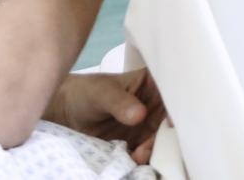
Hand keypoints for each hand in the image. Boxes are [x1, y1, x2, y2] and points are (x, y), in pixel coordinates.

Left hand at [45, 69, 165, 162]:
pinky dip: (146, 159)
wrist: (67, 114)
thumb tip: (140, 114)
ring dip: (154, 149)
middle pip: (172, 120)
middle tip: (149, 145)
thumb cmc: (86, 93)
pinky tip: (134, 159)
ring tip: (138, 155)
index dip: (176, 106)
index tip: (170, 122)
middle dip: (166, 135)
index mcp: (152, 83)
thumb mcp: (101, 93)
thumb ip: (119, 102)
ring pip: (162, 139)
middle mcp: (155, 104)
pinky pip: (150, 153)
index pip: (172, 93)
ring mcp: (149, 125)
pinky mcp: (140, 143)